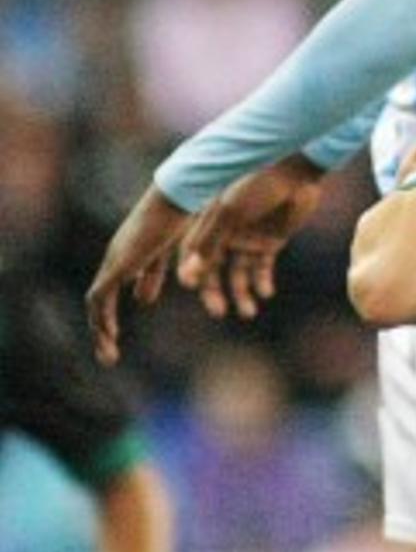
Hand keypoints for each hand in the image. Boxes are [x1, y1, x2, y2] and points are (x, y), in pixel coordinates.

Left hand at [86, 186, 192, 365]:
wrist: (178, 196)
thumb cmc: (182, 214)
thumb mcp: (169, 250)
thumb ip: (153, 273)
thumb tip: (140, 301)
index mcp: (129, 252)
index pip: (111, 287)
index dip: (111, 313)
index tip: (115, 336)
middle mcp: (117, 256)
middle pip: (100, 298)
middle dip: (102, 327)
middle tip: (110, 352)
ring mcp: (115, 260)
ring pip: (96, 302)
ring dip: (100, 330)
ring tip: (109, 355)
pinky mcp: (117, 266)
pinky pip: (98, 299)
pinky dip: (101, 320)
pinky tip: (110, 337)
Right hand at [175, 156, 325, 320]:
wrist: (297, 170)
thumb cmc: (258, 184)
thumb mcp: (230, 213)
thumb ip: (208, 243)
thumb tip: (188, 277)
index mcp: (210, 222)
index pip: (191, 254)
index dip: (190, 271)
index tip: (190, 287)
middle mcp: (226, 233)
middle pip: (213, 270)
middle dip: (214, 292)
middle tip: (218, 312)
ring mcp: (249, 238)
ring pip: (238, 274)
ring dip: (241, 294)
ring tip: (249, 312)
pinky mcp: (271, 241)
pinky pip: (262, 268)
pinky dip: (262, 282)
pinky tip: (266, 292)